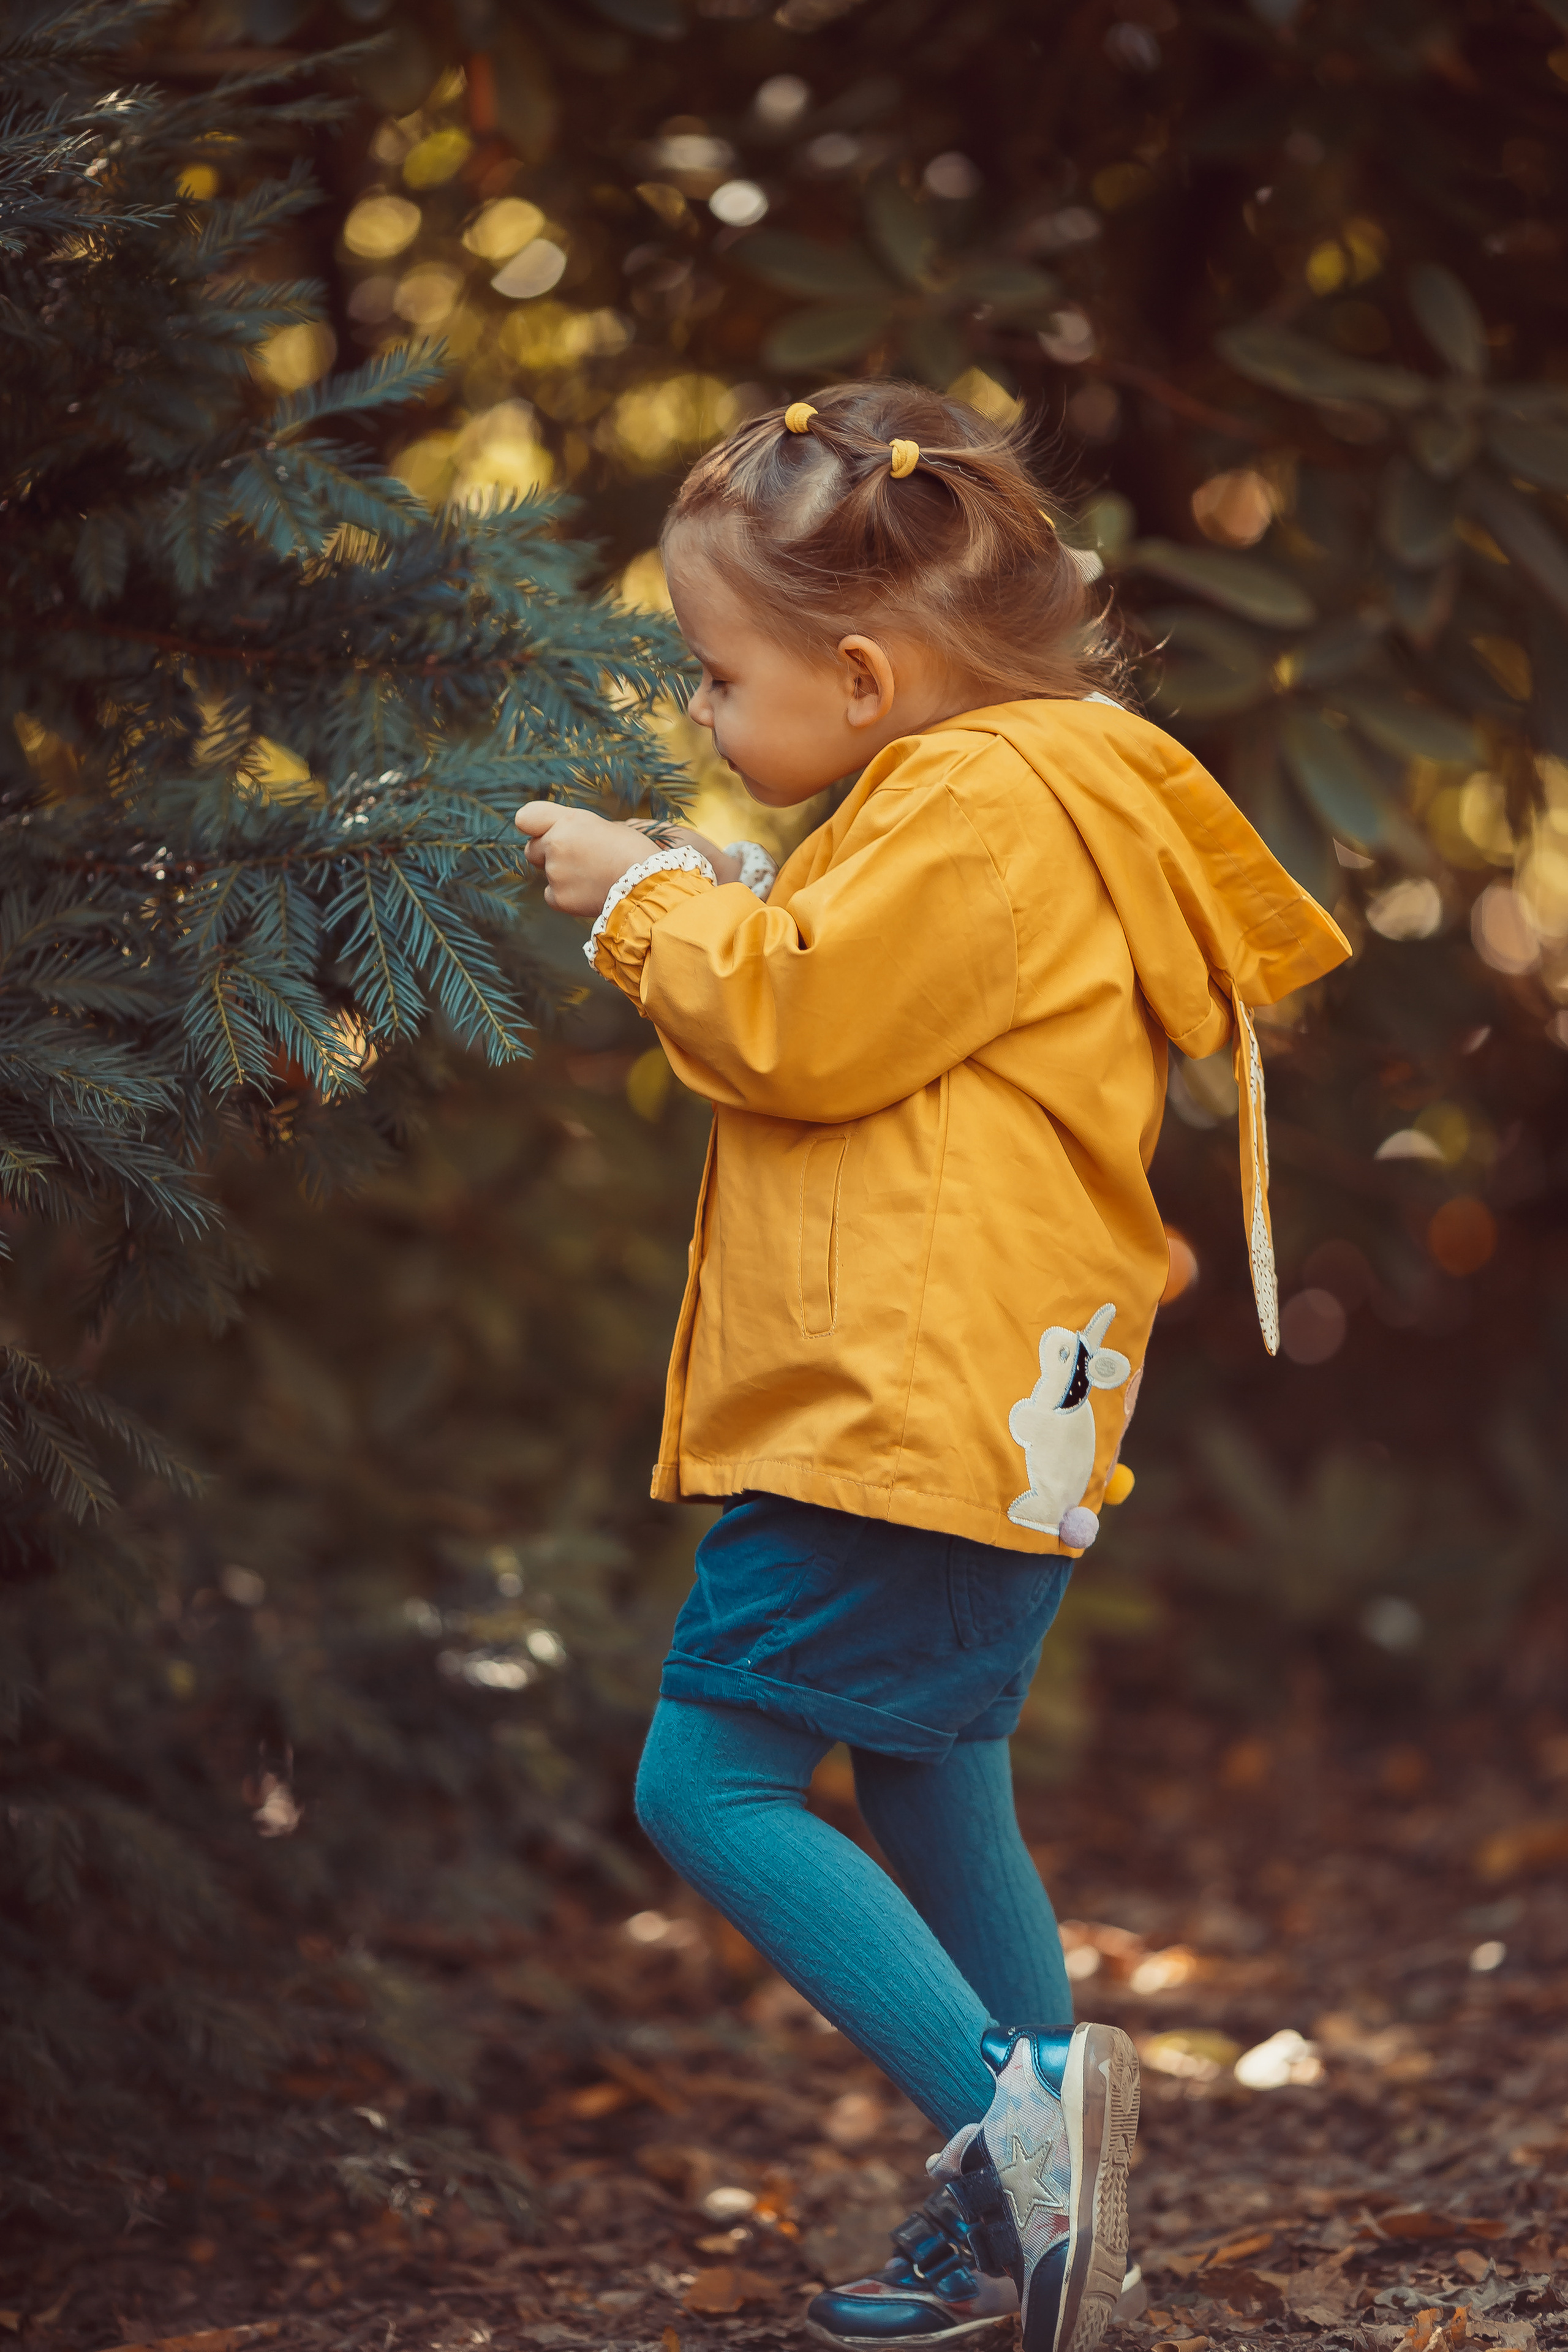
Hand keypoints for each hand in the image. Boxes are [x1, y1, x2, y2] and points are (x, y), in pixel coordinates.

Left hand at [513, 804, 737, 914]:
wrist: (649, 887)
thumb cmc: (635, 853)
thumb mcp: (606, 827)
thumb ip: (577, 829)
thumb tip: (566, 839)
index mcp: (568, 821)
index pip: (526, 817)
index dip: (532, 825)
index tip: (541, 832)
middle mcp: (555, 844)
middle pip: (533, 849)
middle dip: (548, 854)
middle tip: (579, 859)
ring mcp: (555, 873)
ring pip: (547, 874)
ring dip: (563, 875)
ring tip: (595, 877)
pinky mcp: (558, 898)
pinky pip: (552, 896)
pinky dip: (567, 896)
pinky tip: (590, 893)